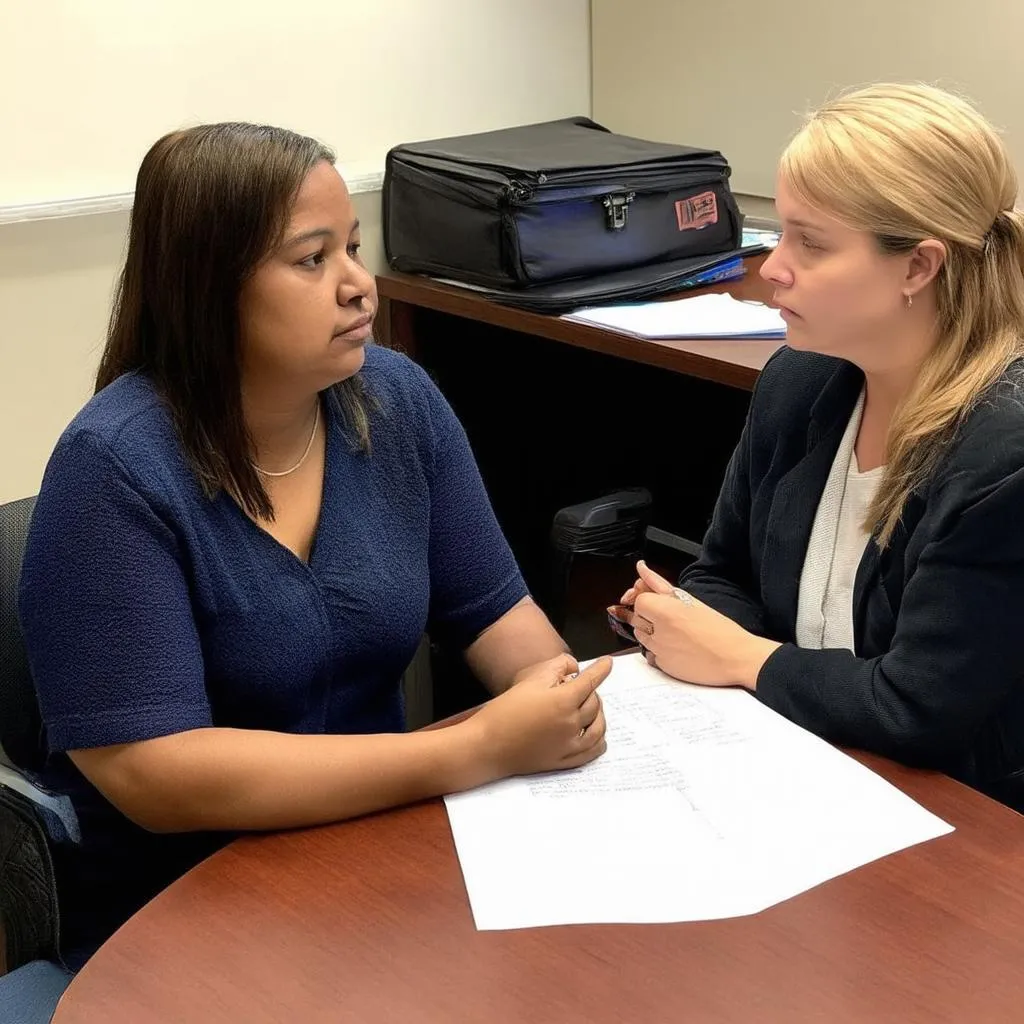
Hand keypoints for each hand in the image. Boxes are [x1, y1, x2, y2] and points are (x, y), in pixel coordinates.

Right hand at [469, 654, 610, 776]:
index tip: (608, 663)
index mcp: (564, 701)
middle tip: (581, 685)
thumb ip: (557, 667)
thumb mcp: (530, 679)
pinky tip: (596, 734)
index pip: (591, 681)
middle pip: (594, 703)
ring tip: (590, 706)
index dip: (601, 669)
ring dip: (599, 714)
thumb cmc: (505, 710)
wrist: (487, 745)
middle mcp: (572, 724)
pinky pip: (592, 751)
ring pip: (598, 727)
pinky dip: (599, 740)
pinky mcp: (564, 761)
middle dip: (591, 690)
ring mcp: (570, 745)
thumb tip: (574, 668)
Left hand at [609, 562, 778, 689]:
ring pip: (640, 637)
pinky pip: (650, 654)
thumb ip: (659, 584)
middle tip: (667, 616)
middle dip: (647, 615)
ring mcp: (659, 651)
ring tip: (674, 631)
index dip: (647, 600)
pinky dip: (657, 649)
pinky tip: (676, 646)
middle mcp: (659, 632)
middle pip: (636, 618)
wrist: (735, 658)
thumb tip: (641, 569)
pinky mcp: (663, 667)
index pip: (638, 601)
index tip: (657, 601)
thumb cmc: (719, 629)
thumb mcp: (690, 600)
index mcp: (666, 612)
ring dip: (650, 632)